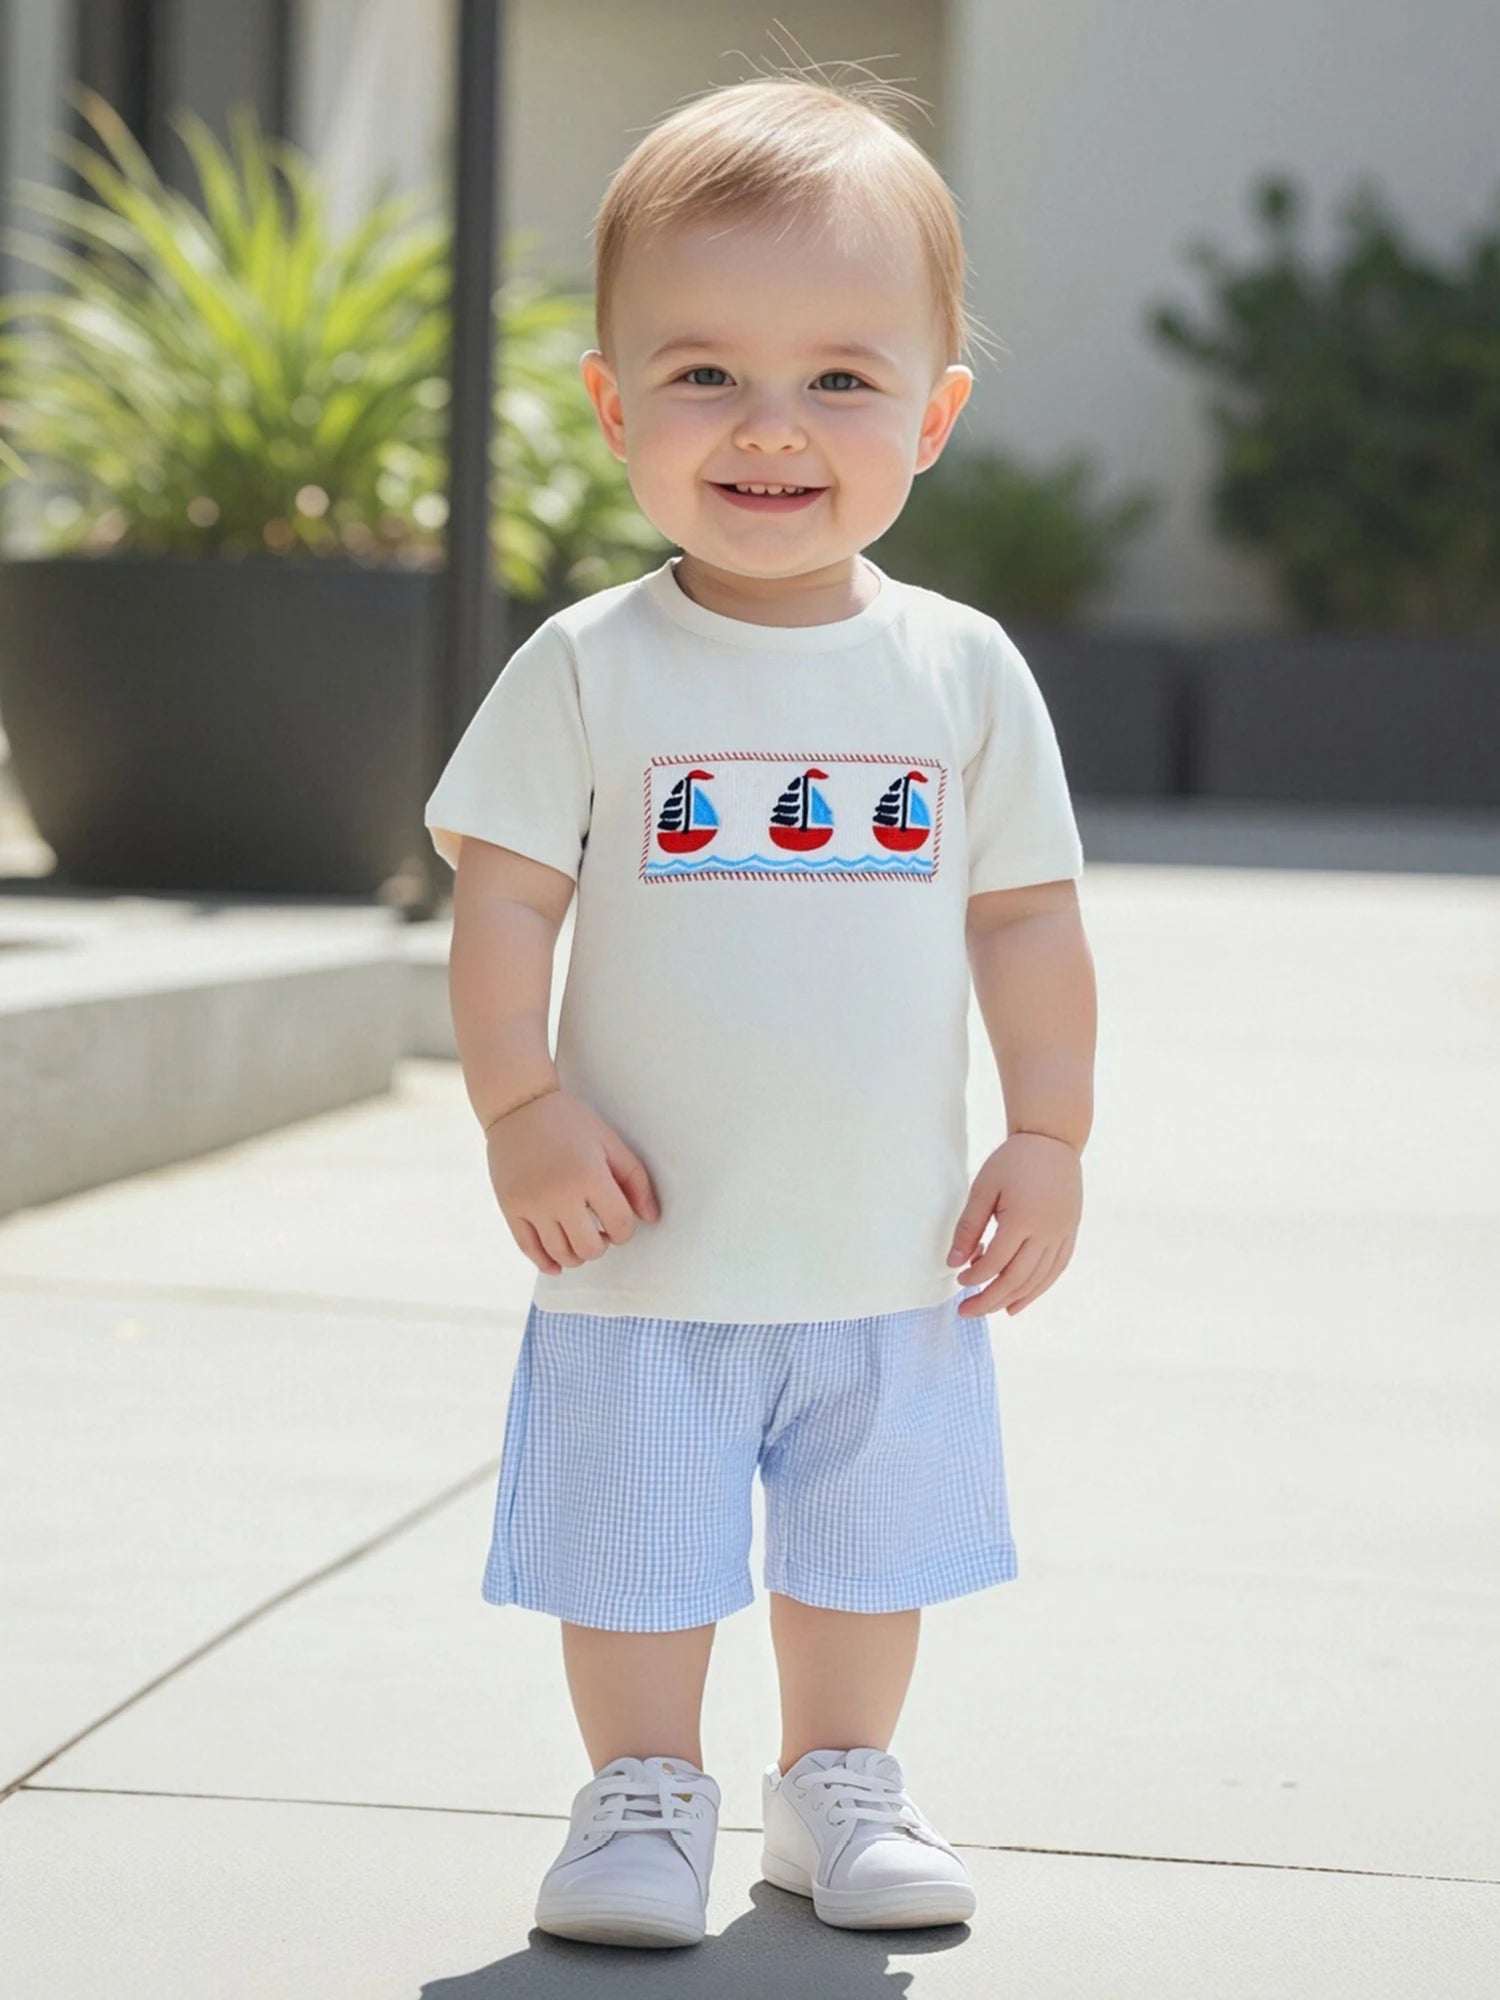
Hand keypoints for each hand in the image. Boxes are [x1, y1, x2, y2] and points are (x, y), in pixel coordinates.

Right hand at [486, 1088, 659, 1275]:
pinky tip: (557, 1262)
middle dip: (602, 1244)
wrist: (518, 1106)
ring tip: (580, 1238)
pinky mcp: (511, 1208)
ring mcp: (532, 1204)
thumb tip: (651, 1218)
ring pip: (560, 1254)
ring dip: (577, 1255)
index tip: (620, 1219)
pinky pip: (529, 1249)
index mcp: (589, 1176)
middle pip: (590, 1248)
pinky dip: (546, 1262)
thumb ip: (635, 1179)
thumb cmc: (569, 1121)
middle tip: (601, 1230)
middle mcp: (559, 1195)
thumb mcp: (609, 1141)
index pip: (620, 1225)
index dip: (626, 1229)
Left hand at [946, 1131, 1080, 1316]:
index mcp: (1023, 1219)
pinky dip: (1037, 1289)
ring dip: (1013, 1299)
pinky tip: (1019, 1301)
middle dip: (989, 1299)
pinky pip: (1055, 1270)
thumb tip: (953, 1262)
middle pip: (1017, 1279)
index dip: (975, 1277)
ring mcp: (1063, 1235)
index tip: (959, 1281)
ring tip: (991, 1310)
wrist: (1053, 1141)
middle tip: (966, 1311)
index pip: (996, 1262)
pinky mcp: (1070, 1234)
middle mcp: (1047, 1232)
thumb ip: (969, 1227)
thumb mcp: (983, 1188)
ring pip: (1038, 1280)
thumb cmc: (1013, 1161)